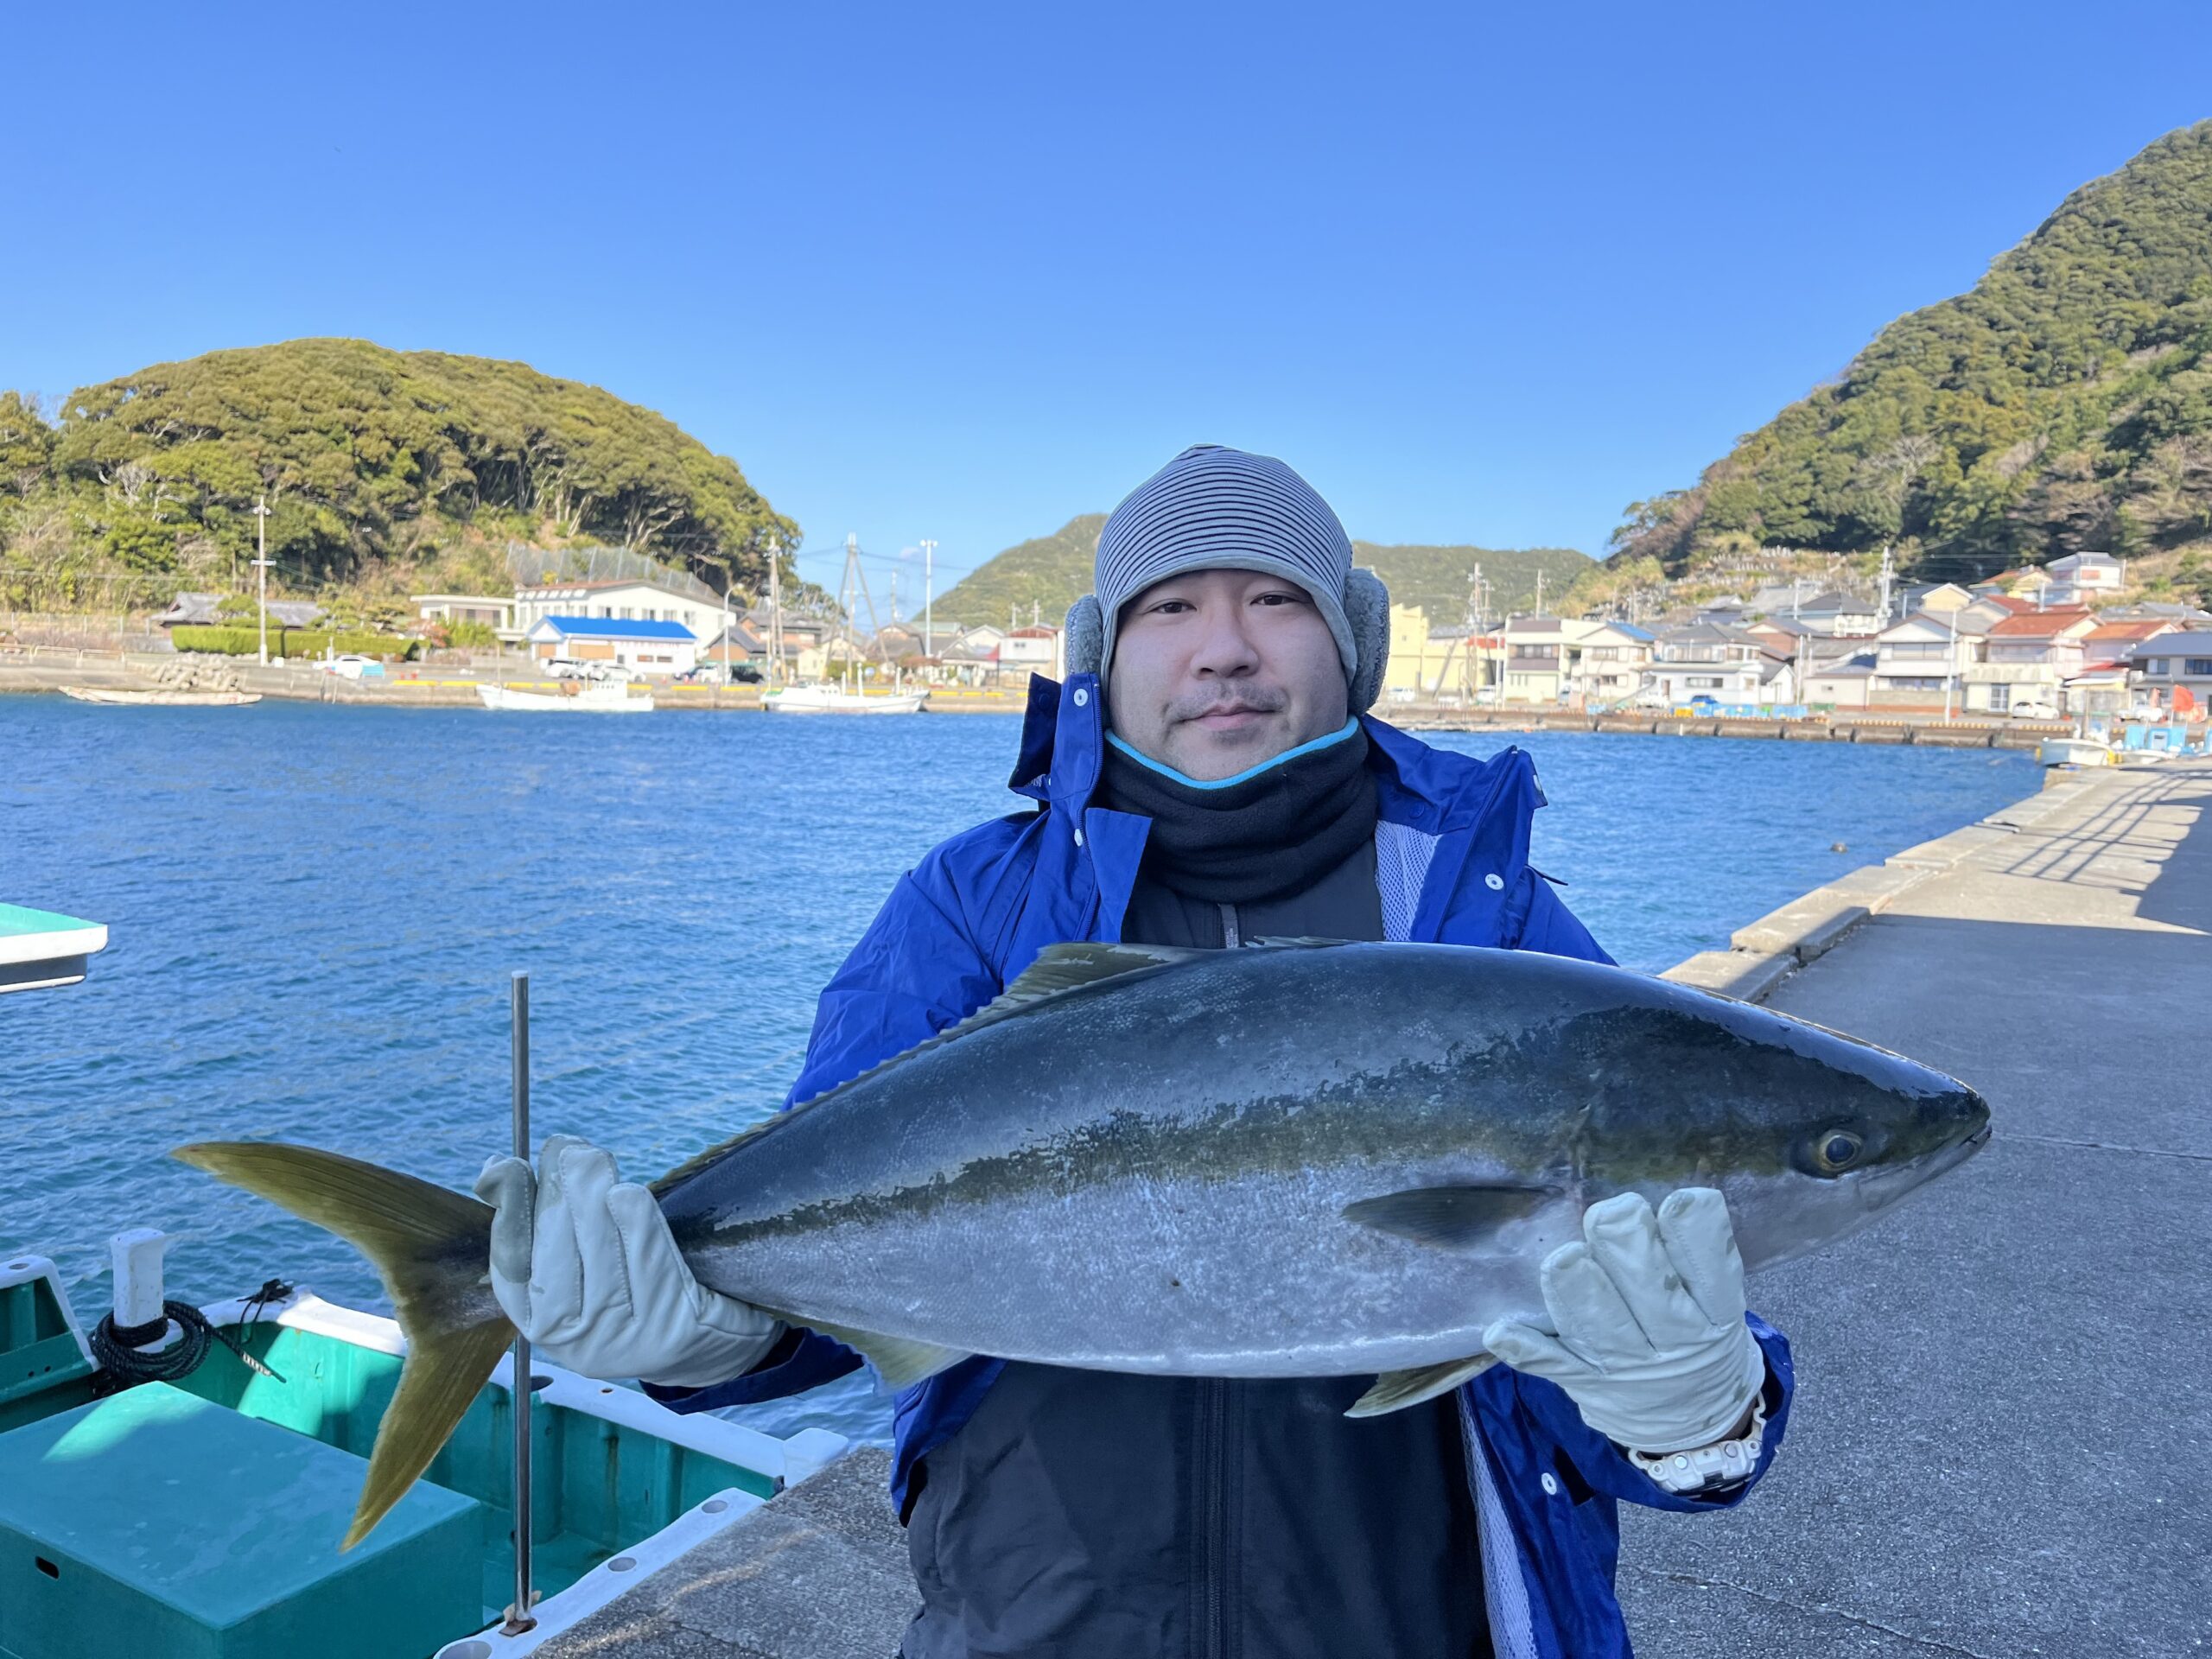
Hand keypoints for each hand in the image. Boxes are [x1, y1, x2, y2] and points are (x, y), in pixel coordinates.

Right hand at [473, 1134, 781, 1388]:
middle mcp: (570, 1337)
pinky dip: (635, 1223)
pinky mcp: (667, 1328)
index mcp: (536, 1320)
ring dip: (593, 1195)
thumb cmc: (626, 1287)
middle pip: (555, 1247)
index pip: (509, 1258)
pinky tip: (626, 1193)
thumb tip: (497, 1168)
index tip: (513, 1165)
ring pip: (598, 1250)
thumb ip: (538, 1224)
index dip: (509, 1208)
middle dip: (557, 1188)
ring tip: (592, 1158)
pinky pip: (646, 1261)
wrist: (699, 1343)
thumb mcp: (575, 1266)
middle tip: (568, 1149)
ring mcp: (619, 1336)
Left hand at [1484, 1189, 1765, 1455]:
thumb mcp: (1714, 1300)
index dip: (1695, 1236)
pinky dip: (1525, 1349)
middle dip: (1628, 1249)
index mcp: (1714, 1314)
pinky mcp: (1584, 1381)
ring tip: (1565, 1258)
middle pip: (1653, 1295)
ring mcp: (1626, 1366)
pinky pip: (1550, 1364)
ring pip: (1601, 1328)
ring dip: (1580, 1293)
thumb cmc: (1695, 1328)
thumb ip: (1692, 1255)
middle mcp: (1674, 1342)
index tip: (1679, 1201)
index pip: (1711, 1272)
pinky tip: (1500, 1331)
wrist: (1688, 1416)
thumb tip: (1666, 1195)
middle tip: (1611, 1213)